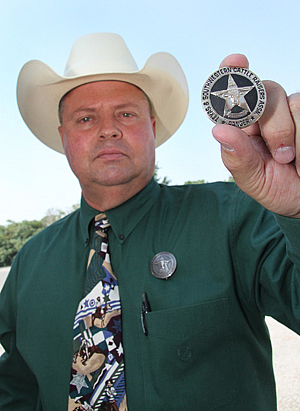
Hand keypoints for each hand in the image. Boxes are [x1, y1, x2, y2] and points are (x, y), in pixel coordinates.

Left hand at [212, 54, 299, 217]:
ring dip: (294, 138)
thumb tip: (218, 130)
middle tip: (281, 157)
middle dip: (275, 126)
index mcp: (243, 127)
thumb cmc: (275, 188)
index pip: (234, 94)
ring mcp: (293, 112)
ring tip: (294, 163)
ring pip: (294, 102)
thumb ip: (237, 157)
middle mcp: (266, 113)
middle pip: (267, 92)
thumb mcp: (253, 179)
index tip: (236, 61)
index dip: (232, 73)